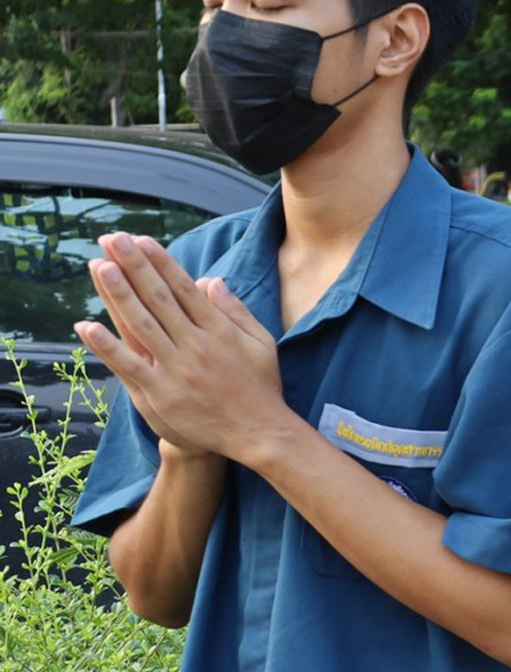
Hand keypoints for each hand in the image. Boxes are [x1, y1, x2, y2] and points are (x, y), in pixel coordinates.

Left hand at [73, 233, 285, 461]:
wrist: (259, 432)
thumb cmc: (261, 386)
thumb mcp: (261, 342)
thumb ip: (236, 310)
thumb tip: (211, 281)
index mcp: (220, 330)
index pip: (184, 288)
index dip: (161, 263)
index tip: (142, 241)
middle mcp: (197, 344)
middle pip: (159, 298)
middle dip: (135, 266)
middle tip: (113, 239)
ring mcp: (177, 368)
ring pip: (142, 324)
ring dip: (119, 294)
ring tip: (99, 266)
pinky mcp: (162, 393)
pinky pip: (129, 365)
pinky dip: (106, 346)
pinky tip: (86, 326)